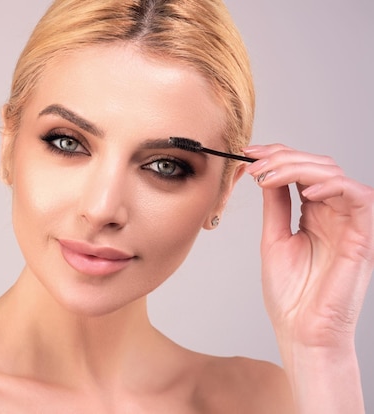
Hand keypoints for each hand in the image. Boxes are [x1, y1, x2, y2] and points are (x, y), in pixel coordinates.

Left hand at [243, 144, 373, 349]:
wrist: (302, 331)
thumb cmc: (290, 295)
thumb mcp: (274, 239)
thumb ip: (276, 206)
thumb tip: (266, 174)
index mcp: (315, 215)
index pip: (302, 171)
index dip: (277, 156)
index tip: (246, 153)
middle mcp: (334, 214)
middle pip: (317, 165)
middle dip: (282, 157)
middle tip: (253, 162)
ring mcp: (350, 223)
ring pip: (334, 174)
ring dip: (297, 167)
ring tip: (267, 175)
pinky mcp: (364, 235)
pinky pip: (358, 196)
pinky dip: (331, 186)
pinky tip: (303, 193)